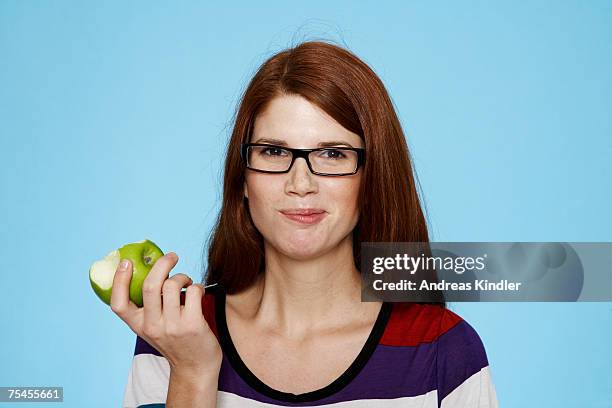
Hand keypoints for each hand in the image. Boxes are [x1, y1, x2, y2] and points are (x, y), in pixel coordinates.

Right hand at [110, 252, 221, 375]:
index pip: (118, 304)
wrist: (195, 369)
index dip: (119, 281)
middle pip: (150, 286)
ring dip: (183, 276)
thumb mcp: (154, 328)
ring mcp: (173, 326)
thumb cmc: (176, 342)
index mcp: (139, 326)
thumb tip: (154, 270)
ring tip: (187, 282)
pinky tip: (198, 293)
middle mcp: (153, 326)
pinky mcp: (193, 325)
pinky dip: (197, 286)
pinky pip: (194, 291)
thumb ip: (150, 307)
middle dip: (162, 264)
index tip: (126, 262)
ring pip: (173, 285)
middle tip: (172, 256)